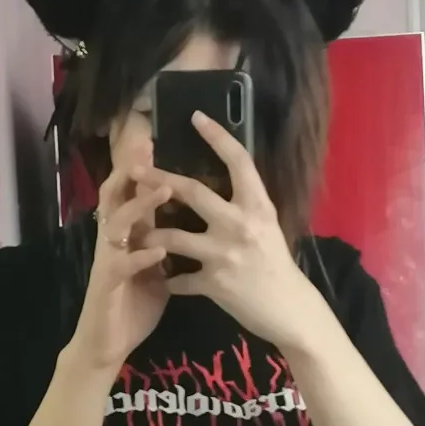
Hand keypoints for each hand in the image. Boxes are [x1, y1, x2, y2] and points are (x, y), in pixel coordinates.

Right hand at [67, 133, 171, 380]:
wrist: (107, 345)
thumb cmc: (133, 306)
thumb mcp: (155, 269)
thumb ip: (166, 244)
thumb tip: (190, 222)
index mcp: (129, 237)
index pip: (134, 194)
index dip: (142, 169)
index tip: (155, 141)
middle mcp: (115, 242)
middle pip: (118, 197)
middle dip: (133, 171)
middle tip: (150, 146)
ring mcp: (108, 262)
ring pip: (117, 225)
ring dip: (140, 206)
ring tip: (163, 191)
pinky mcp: (107, 286)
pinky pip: (121, 266)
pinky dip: (140, 256)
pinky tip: (157, 249)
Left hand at [135, 111, 323, 349]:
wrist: (288, 308)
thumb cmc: (276, 263)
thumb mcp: (267, 225)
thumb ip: (245, 204)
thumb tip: (224, 178)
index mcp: (257, 206)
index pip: (238, 161)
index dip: (217, 136)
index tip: (196, 117)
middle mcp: (240, 225)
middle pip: (192, 192)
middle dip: (158, 179)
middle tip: (135, 170)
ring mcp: (224, 255)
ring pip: (171, 238)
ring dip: (150, 235)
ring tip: (137, 234)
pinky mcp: (213, 284)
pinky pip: (177, 279)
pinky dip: (167, 280)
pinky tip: (160, 279)